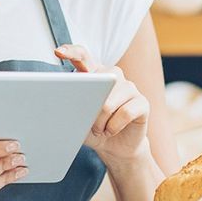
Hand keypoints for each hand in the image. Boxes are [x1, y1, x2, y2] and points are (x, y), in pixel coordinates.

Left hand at [55, 44, 149, 166]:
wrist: (115, 147)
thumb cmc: (93, 129)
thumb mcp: (77, 119)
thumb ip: (71, 107)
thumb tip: (63, 103)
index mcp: (94, 74)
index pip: (84, 56)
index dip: (72, 52)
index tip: (59, 52)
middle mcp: (114, 75)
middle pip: (98, 83)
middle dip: (89, 109)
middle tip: (88, 123)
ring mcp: (130, 87)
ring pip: (109, 103)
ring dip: (100, 122)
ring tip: (100, 129)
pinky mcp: (142, 102)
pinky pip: (125, 113)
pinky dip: (114, 127)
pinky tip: (112, 130)